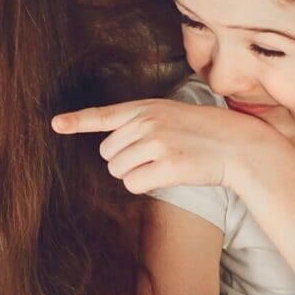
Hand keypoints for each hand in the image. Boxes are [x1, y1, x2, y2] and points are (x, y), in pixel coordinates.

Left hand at [52, 98, 276, 194]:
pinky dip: (146, 185)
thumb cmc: (203, 132)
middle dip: (125, 161)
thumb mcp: (170, 114)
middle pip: (108, 154)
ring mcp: (157, 143)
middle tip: (155, 156)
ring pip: (118, 171)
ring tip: (164, 163)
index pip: (103, 115)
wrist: (239, 144)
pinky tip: (168, 175)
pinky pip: (134, 185)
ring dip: (135, 174)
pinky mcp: (167, 165)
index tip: (55, 124)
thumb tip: (111, 153)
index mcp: (145, 108)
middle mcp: (147, 122)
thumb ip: (140, 124)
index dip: (77, 121)